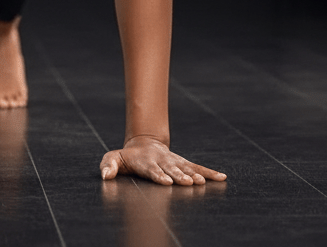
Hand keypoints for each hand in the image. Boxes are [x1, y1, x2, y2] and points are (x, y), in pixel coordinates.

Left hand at [100, 136, 225, 185]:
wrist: (144, 144)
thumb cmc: (127, 157)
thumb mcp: (113, 158)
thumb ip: (108, 166)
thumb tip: (104, 176)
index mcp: (146, 163)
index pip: (153, 170)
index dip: (159, 175)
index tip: (167, 181)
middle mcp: (162, 162)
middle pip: (171, 170)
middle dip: (180, 177)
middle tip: (189, 183)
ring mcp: (174, 162)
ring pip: (186, 168)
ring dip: (195, 175)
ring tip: (203, 181)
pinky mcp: (183, 163)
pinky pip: (198, 167)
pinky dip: (210, 172)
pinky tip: (221, 177)